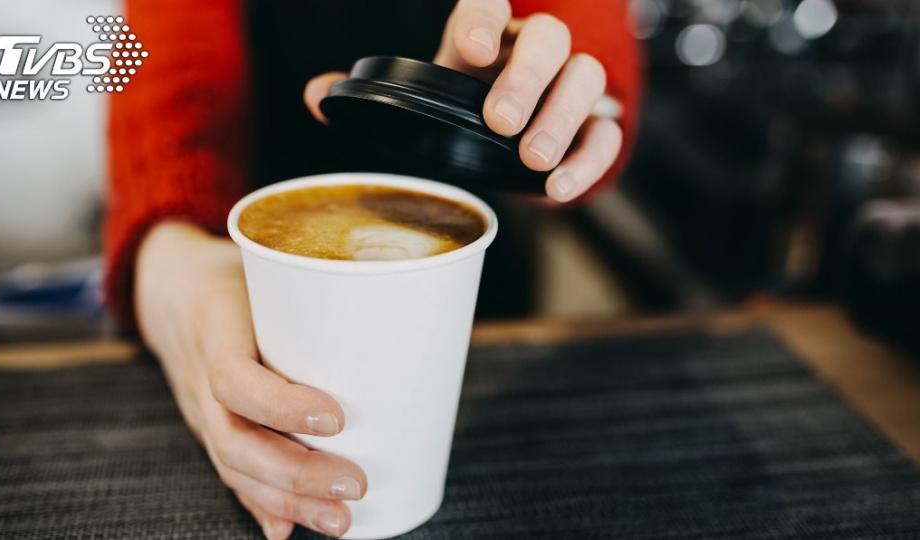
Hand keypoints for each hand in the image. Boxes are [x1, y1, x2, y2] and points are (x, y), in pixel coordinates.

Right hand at [134, 222, 366, 538]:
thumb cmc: (234, 273)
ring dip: (288, 501)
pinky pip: (230, 471)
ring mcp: (200, 408)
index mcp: (215, 326)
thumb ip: (314, 287)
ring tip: (340, 521)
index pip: (233, 377)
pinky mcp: (211, 426)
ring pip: (232, 466)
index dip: (281, 405)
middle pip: (235, 440)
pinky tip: (287, 530)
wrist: (168, 288)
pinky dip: (260, 504)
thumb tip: (394, 304)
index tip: (337, 417)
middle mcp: (199, 376)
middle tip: (355, 484)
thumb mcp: (264, 264)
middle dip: (296, 474)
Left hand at [303, 0, 621, 202]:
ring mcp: (568, 87)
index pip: (488, 4)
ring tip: (532, 158)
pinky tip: (558, 187)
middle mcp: (532, 52)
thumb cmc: (460, 113)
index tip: (469, 49)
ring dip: (562, 116)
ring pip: (587, 78)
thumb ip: (371, 97)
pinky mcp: (592, 128)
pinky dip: (589, 159)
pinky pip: (607, 134)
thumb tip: (317, 97)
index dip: (482, 18)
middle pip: (549, 38)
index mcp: (485, 37)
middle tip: (500, 121)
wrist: (507, 144)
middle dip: (526, 77)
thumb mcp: (417, 102)